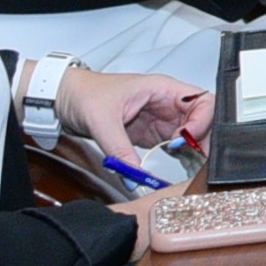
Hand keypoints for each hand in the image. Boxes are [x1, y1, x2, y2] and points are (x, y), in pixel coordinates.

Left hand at [56, 66, 209, 164]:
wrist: (63, 99)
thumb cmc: (84, 94)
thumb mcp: (102, 121)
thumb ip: (119, 150)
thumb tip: (134, 176)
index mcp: (162, 89)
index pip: (202, 101)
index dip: (201, 121)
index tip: (185, 140)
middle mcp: (166, 104)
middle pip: (201, 121)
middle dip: (202, 141)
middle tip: (197, 161)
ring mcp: (160, 120)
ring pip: (190, 137)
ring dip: (191, 153)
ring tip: (188, 169)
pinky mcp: (150, 135)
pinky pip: (172, 149)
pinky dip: (177, 160)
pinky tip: (175, 170)